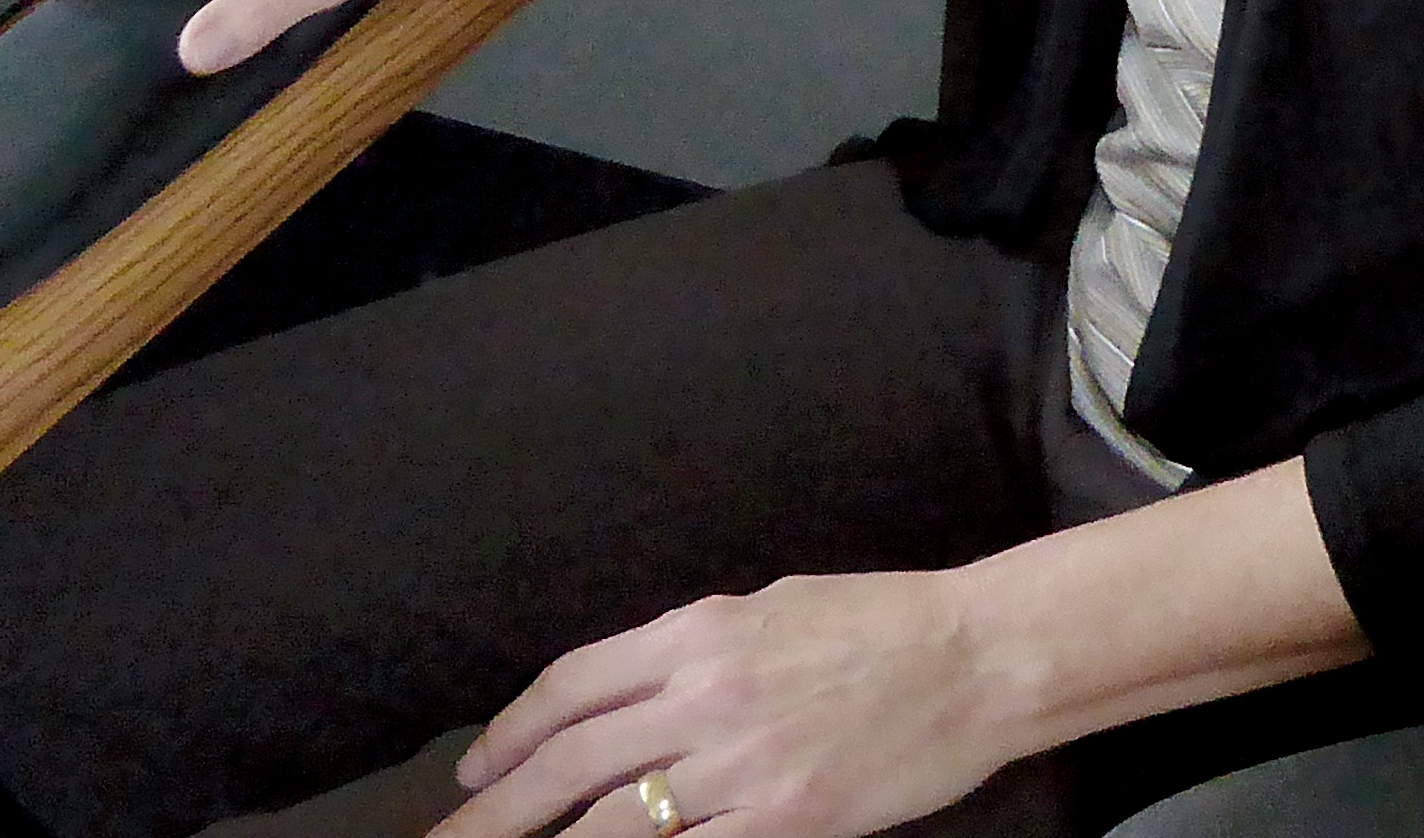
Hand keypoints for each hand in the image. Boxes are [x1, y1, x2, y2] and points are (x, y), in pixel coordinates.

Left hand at [434, 573, 1019, 837]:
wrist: (974, 658)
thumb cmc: (880, 623)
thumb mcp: (770, 609)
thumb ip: (698, 650)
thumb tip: (640, 689)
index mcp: (697, 632)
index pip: (572, 686)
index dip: (512, 732)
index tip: (477, 770)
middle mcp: (702, 695)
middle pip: (570, 760)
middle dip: (498, 807)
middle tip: (450, 837)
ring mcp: (740, 764)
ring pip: (612, 820)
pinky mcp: (783, 819)